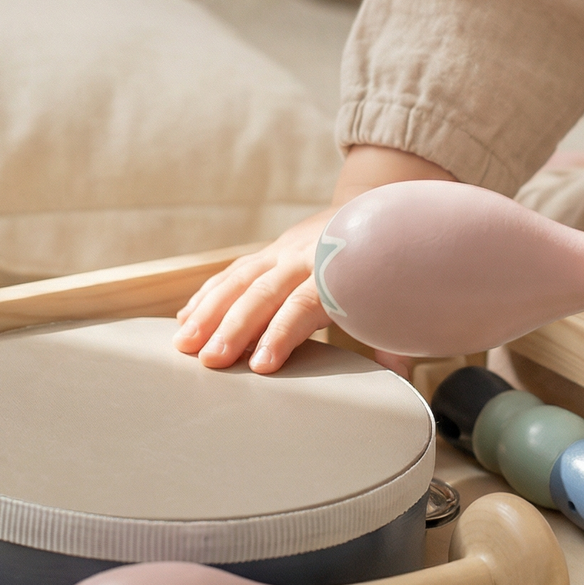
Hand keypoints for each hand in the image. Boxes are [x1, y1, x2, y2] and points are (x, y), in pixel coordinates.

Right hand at [174, 145, 453, 372]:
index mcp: (337, 270)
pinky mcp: (271, 250)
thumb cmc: (387, 266)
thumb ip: (391, 337)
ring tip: (184, 343)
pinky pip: (233, 271)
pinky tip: (185, 318)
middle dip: (233, 328)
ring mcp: (284, 249)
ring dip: (208, 311)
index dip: (281, 335)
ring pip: (239, 278)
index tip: (261, 365)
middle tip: (211, 360)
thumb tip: (399, 376)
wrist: (379, 208)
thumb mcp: (394, 300)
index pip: (303, 305)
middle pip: (263, 292)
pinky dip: (208, 294)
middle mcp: (306, 255)